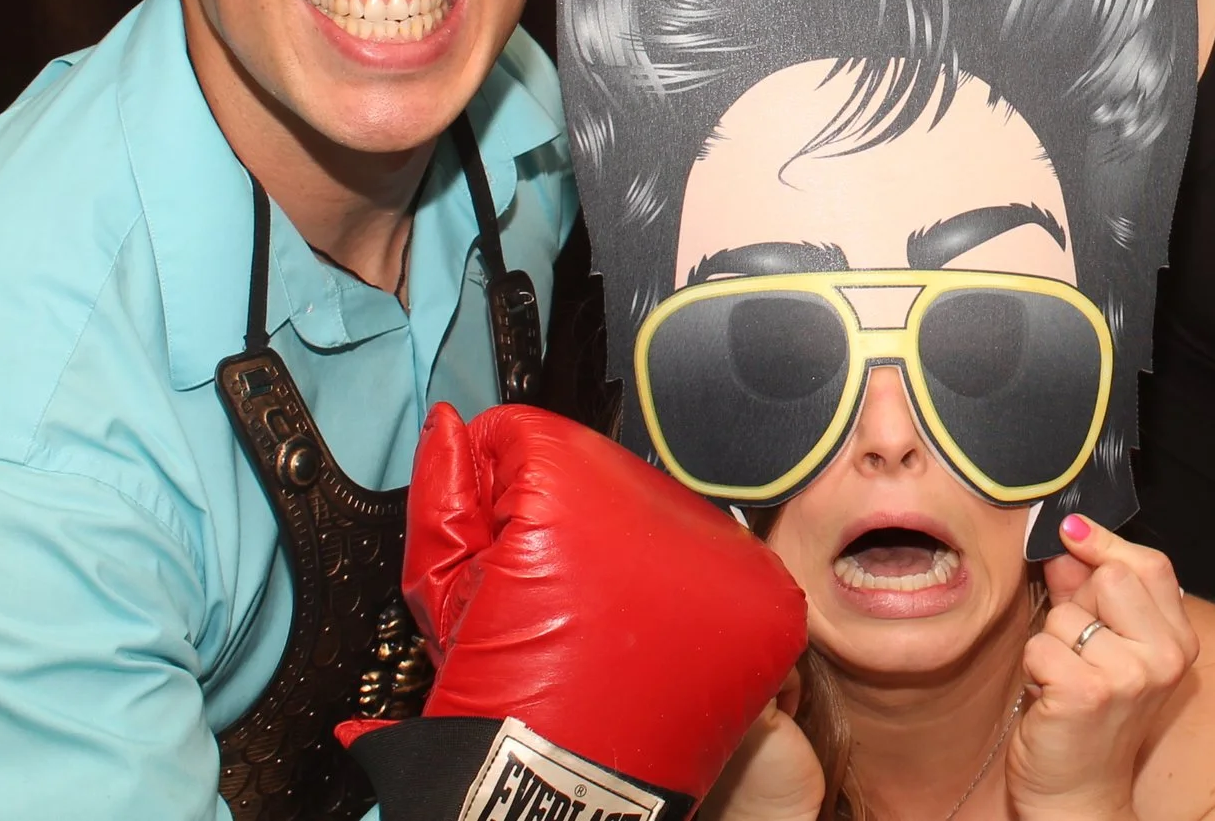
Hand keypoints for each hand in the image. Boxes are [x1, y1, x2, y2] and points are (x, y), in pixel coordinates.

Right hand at [339, 404, 809, 819]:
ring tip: (599, 620)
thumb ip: (445, 494)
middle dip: (572, 523)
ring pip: (668, 525)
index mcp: (580, 490)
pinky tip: (653, 640)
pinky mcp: (770, 601)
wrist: (567, 787)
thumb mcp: (445, 587)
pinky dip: (691, 606)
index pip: (543, 440)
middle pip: (611, 480)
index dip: (505, 489)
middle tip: (549, 590)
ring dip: (634, 563)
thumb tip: (452, 429)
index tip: (499, 532)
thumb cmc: (506, 694)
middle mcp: (668, 511)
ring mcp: (727, 556)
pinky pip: (725, 576)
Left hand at [1009, 514, 1199, 820]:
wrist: (1076, 793)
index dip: (1106, 543)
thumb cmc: (1087, 718)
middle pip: (1110, 577)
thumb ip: (1088, 591)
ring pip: (1066, 615)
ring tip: (1064, 680)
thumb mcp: (1101, 647)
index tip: (1072, 531)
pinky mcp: (1087, 693)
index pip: (1149, 565)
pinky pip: (1041, 646)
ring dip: (1051, 643)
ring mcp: (1129, 676)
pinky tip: (1050, 697)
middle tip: (1078, 649)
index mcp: (1177, 641)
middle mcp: (1164, 657)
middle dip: (1077, 605)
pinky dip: (1034, 668)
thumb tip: (1069, 539)